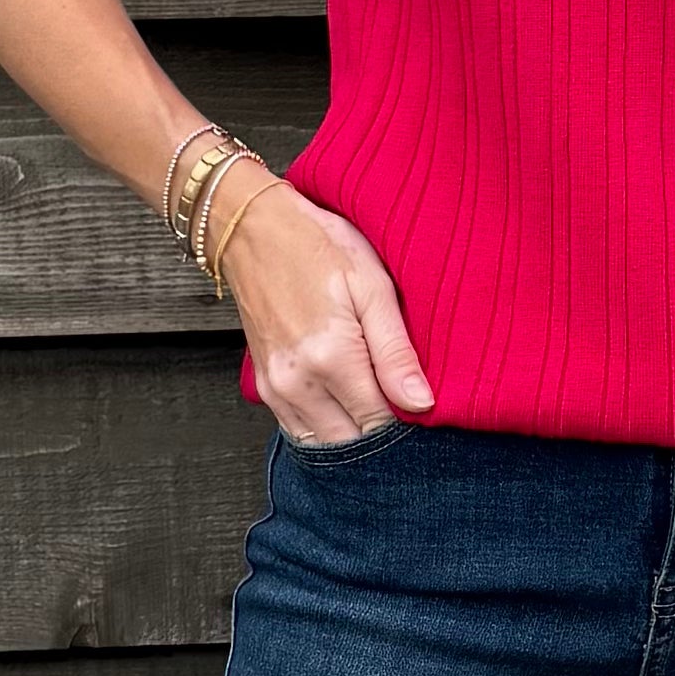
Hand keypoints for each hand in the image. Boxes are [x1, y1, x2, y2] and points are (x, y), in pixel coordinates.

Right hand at [218, 178, 433, 444]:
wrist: (253, 230)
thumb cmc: (319, 247)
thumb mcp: (372, 287)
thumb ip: (396, 352)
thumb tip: (422, 405)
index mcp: (331, 359)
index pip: (380, 424)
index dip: (406, 423)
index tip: (422, 406)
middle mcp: (298, 384)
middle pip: (352, 444)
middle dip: (381, 436)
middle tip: (404, 408)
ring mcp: (275, 389)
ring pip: (324, 446)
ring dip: (353, 437)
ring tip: (377, 407)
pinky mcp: (264, 387)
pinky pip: (299, 432)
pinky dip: (326, 431)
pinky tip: (346, 408)